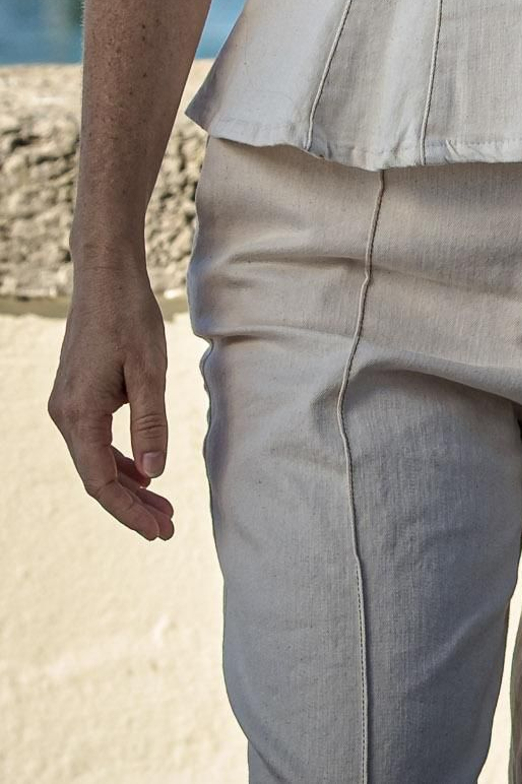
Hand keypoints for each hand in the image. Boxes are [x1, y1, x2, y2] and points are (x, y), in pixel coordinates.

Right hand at [48, 264, 175, 540]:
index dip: (130, 512)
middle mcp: (65, 415)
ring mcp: (67, 405)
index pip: (101, 482)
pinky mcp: (76, 395)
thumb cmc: (129, 316)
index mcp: (79, 415)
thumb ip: (150, 423)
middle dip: (132, 505)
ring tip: (162, 506)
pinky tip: (144, 470)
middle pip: (97, 476)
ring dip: (128, 484)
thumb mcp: (149, 369)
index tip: (160, 532)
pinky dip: (120, 459)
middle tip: (168, 527)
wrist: (105, 276)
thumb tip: (155, 474)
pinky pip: (96, 440)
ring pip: (96, 460)